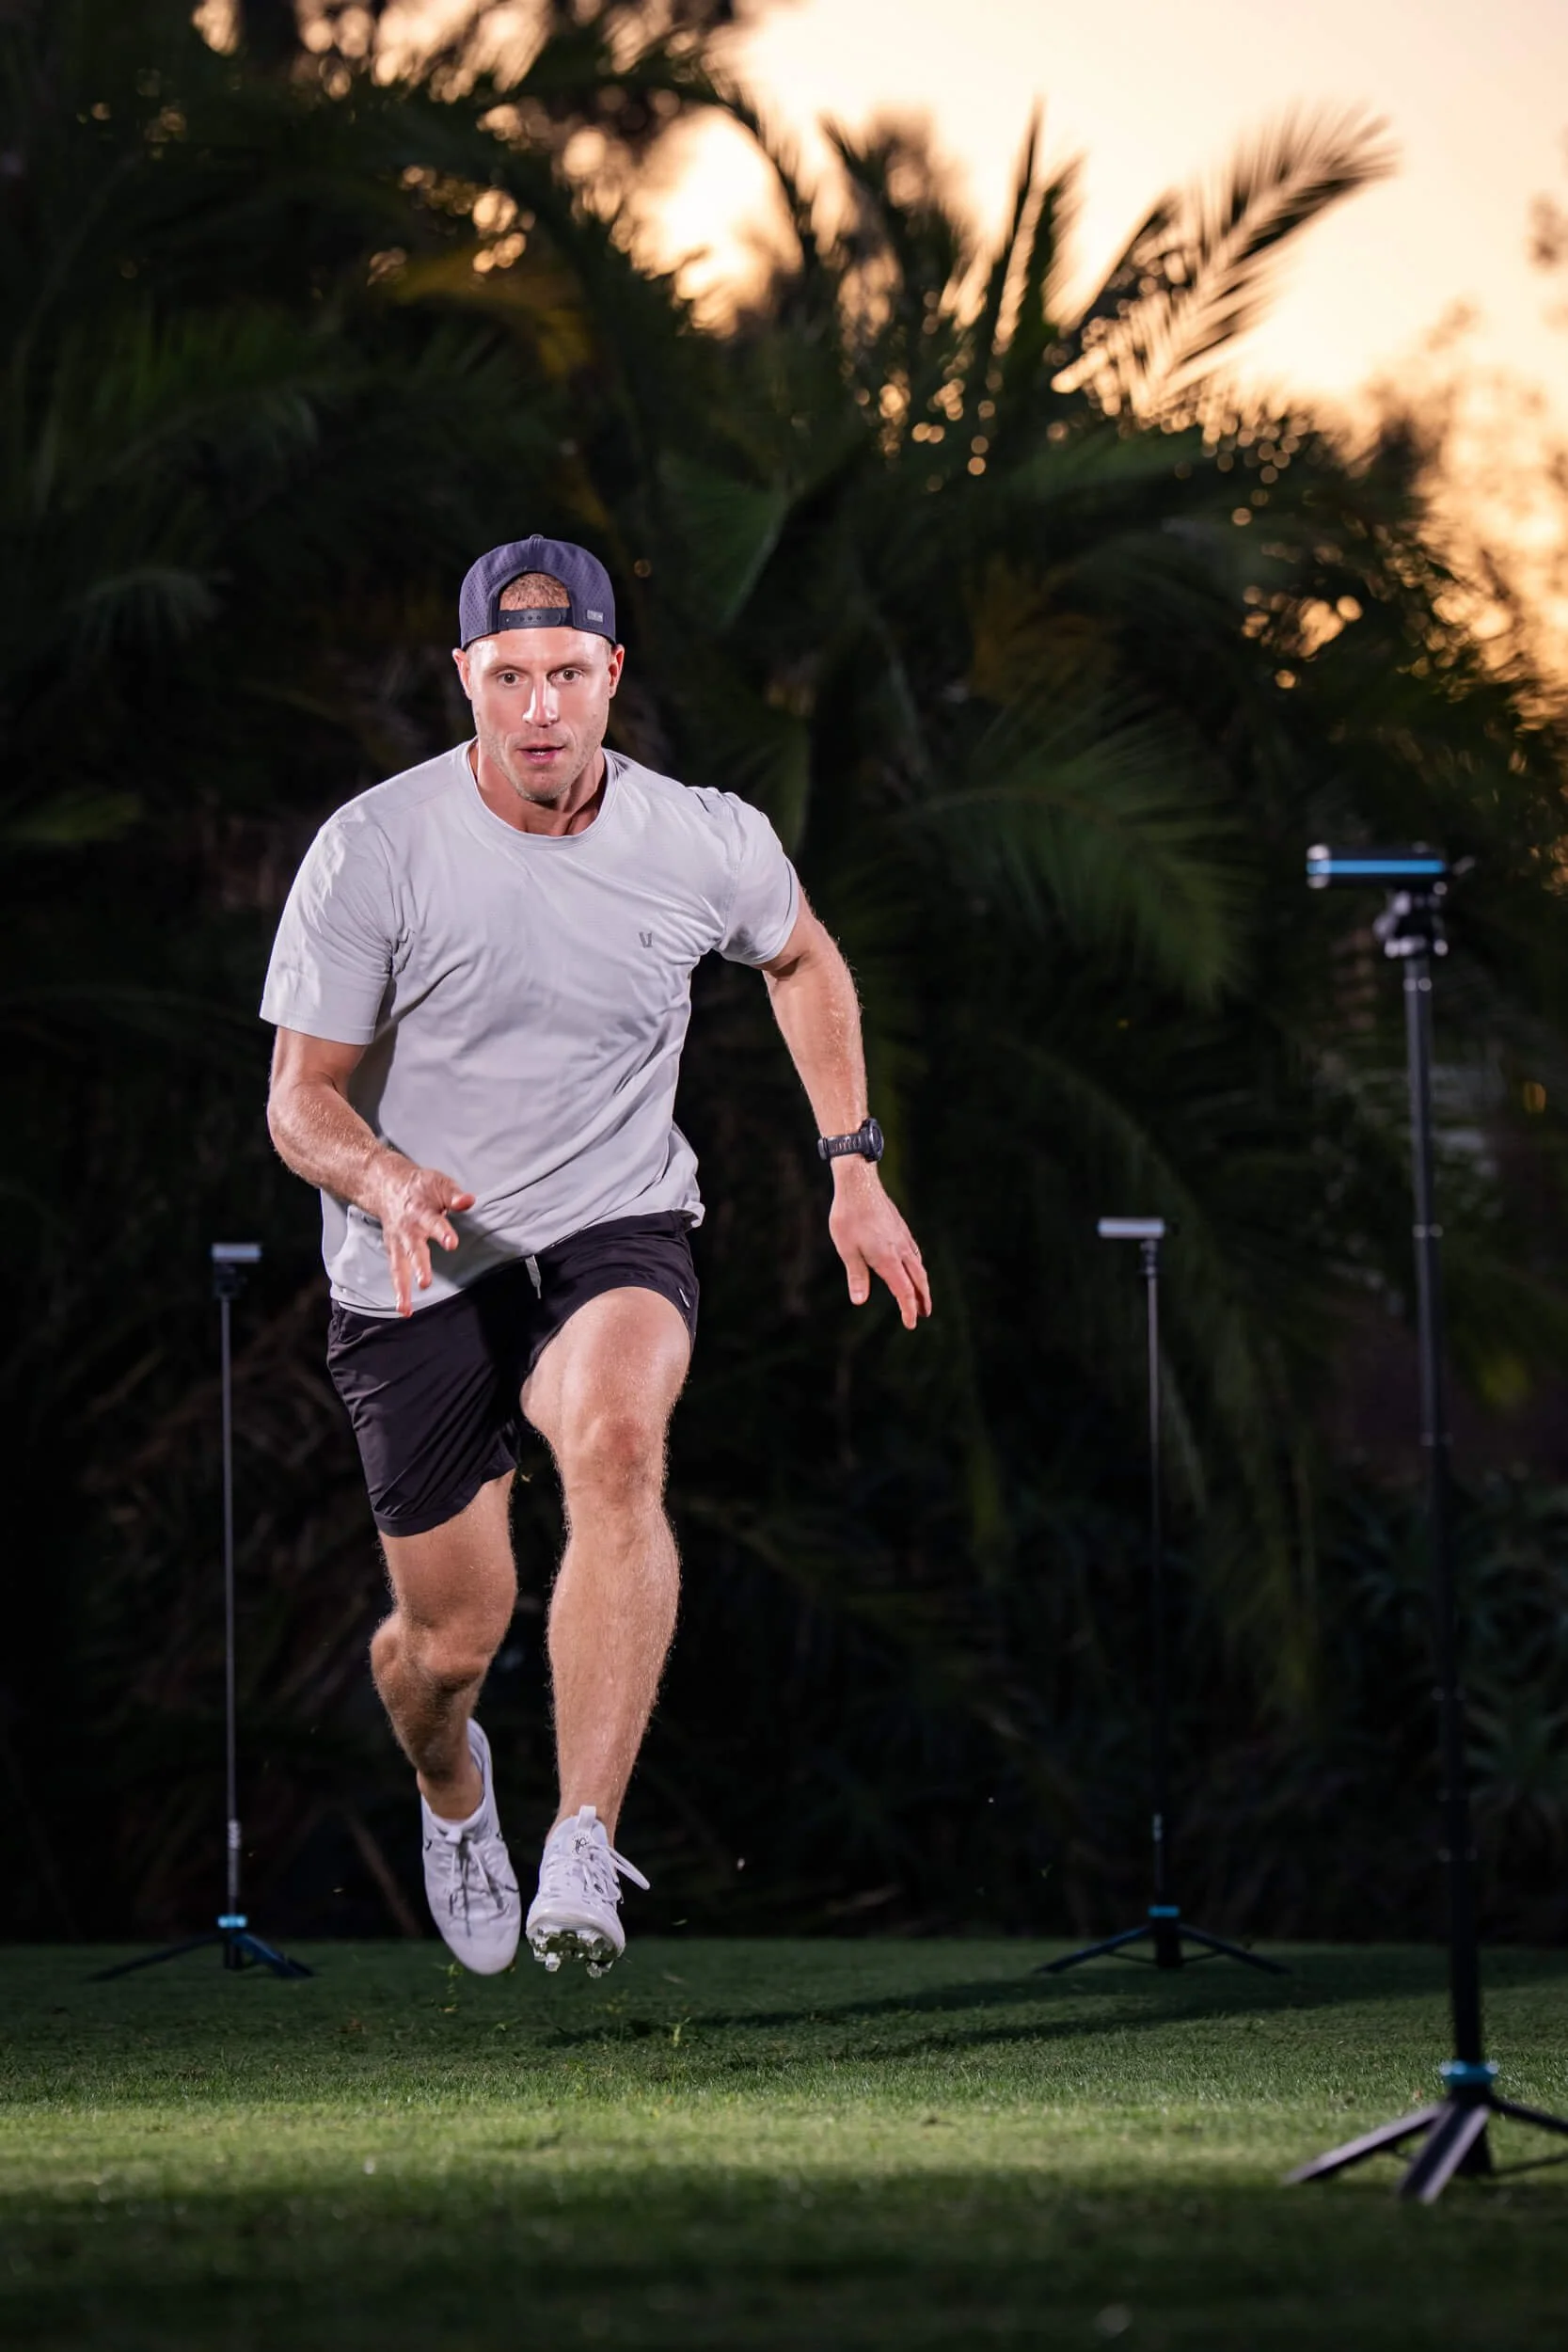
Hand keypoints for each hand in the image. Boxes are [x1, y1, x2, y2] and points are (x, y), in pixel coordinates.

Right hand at [363, 1153, 475, 1317]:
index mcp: (421, 1211)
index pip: (434, 1222)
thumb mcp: (439, 1183)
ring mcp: (398, 1242)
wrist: (387, 1185)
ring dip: (403, 1287)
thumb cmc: (420, 1187)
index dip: (443, 1232)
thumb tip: (469, 1200)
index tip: (451, 1243)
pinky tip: (404, 1310)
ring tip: (406, 1308)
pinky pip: (395, 1273)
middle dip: (419, 1265)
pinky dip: (399, 1292)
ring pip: (399, 1266)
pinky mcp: (393, 1251)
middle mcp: (407, 1230)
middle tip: (424, 1281)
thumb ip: (454, 1195)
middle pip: (413, 1249)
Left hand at [828, 1165, 931, 1330]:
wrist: (859, 1183)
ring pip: (918, 1265)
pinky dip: (917, 1266)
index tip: (911, 1324)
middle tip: (925, 1313)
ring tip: (922, 1293)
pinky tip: (913, 1265)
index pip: (904, 1291)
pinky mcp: (900, 1228)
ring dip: (922, 1283)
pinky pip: (914, 1252)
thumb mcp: (847, 1250)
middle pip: (918, 1280)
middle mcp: (900, 1250)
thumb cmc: (849, 1217)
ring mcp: (903, 1237)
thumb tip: (860, 1301)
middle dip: (922, 1298)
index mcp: (888, 1259)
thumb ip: (856, 1276)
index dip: (908, 1309)